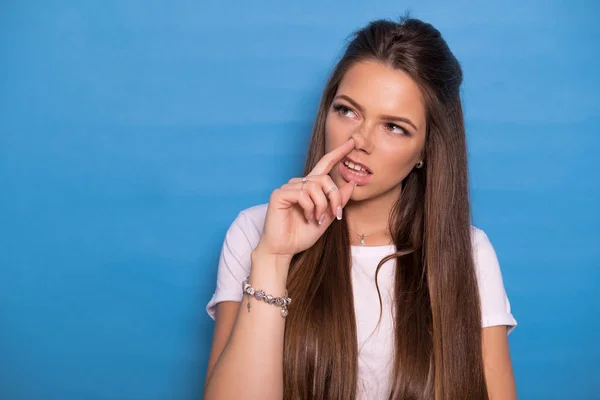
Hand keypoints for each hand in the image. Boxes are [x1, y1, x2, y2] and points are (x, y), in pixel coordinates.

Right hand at [255, 138, 356, 260]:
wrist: (284, 249)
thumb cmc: (301, 235)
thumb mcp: (326, 218)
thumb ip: (337, 201)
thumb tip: (352, 183)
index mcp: (310, 188)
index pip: (325, 165)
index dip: (338, 153)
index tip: (351, 143)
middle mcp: (299, 184)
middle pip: (324, 178)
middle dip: (335, 196)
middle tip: (336, 214)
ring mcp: (288, 188)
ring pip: (315, 186)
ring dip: (321, 205)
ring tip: (317, 219)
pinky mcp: (279, 194)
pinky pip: (302, 193)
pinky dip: (309, 207)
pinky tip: (307, 217)